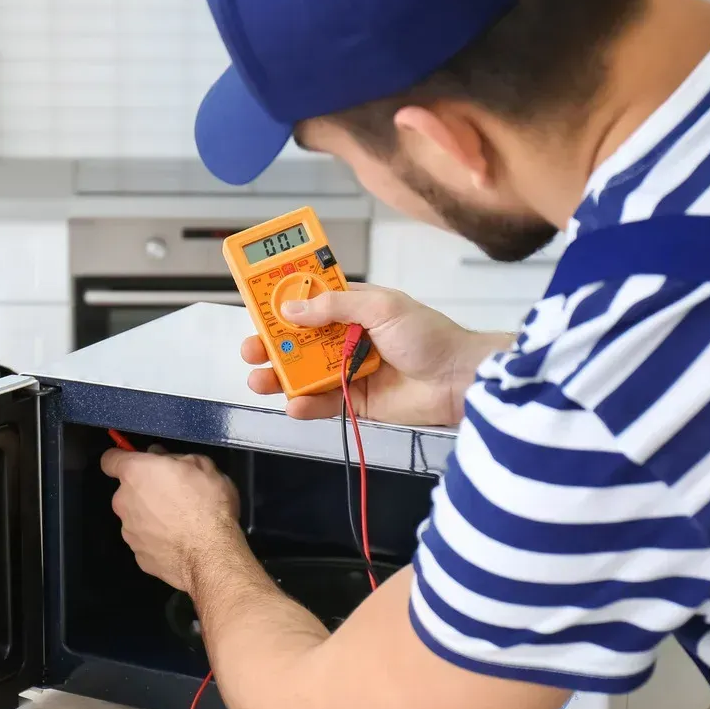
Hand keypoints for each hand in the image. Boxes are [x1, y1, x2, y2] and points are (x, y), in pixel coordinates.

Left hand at [100, 445, 241, 592]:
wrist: (211, 554)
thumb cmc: (207, 504)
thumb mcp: (202, 466)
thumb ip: (174, 457)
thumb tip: (160, 456)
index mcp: (135, 473)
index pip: (110, 460)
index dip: (123, 459)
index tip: (139, 464)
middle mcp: (123, 501)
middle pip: (127, 492)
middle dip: (145, 491)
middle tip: (174, 495)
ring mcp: (128, 531)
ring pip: (135, 518)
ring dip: (151, 517)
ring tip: (180, 523)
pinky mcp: (138, 556)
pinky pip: (145, 541)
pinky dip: (158, 540)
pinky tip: (179, 542)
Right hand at [243, 283, 512, 426]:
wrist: (458, 380)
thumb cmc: (427, 335)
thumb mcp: (381, 307)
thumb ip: (335, 306)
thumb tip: (290, 309)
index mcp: (353, 307)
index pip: (310, 302)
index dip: (282, 304)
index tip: (256, 307)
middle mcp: (346, 338)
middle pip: (299, 341)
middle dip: (272, 345)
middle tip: (251, 350)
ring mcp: (349, 371)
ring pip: (305, 373)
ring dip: (280, 376)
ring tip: (259, 379)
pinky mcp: (356, 402)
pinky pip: (324, 403)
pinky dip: (305, 405)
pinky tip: (293, 404)